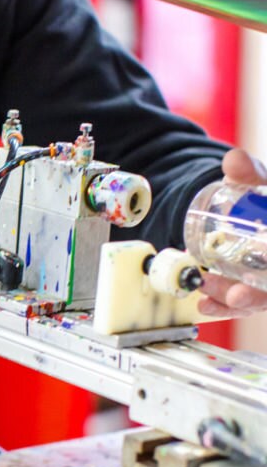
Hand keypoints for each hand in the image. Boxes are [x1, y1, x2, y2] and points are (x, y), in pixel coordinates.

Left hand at [197, 147, 266, 317]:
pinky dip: (225, 306)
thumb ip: (249, 174)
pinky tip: (205, 305)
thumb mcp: (260, 185)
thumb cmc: (264, 200)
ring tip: (207, 295)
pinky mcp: (256, 291)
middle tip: (236, 295)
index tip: (263, 253)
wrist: (256, 212)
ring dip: (233, 301)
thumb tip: (234, 159)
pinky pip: (245, 303)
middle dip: (256, 295)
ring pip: (260, 299)